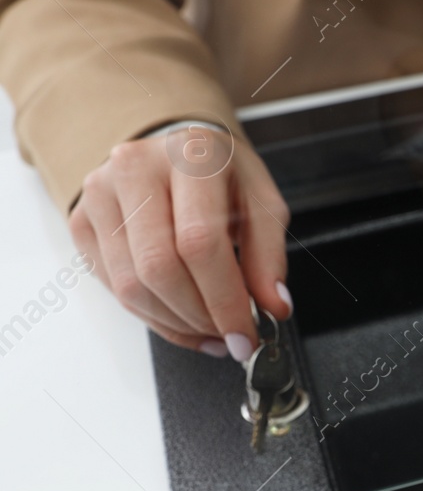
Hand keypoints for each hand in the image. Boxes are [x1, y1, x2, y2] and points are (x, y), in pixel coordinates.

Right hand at [67, 127, 291, 357]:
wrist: (175, 153)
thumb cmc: (222, 177)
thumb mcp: (262, 204)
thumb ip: (269, 257)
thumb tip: (273, 307)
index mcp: (189, 156)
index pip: (199, 242)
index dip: (223, 299)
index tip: (246, 335)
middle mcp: (135, 168)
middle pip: (159, 268)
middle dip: (200, 317)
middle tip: (231, 337)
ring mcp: (100, 194)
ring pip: (130, 286)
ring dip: (177, 324)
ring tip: (211, 331)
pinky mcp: (82, 222)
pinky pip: (113, 288)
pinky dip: (154, 317)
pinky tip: (183, 319)